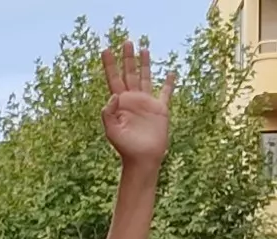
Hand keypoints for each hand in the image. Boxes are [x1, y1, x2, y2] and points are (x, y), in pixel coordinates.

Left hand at [99, 38, 173, 169]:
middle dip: (128, 58)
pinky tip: (170, 73)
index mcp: (120, 102)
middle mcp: (133, 99)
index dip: (110, 65)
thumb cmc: (125, 147)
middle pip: (129, 73)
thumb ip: (109, 113)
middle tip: (127, 41)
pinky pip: (165, 93)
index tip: (106, 50)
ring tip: (144, 48)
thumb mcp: (112, 131)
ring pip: (145, 78)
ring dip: (145, 64)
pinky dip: (169, 83)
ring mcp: (146, 103)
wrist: (143, 159)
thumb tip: (114, 94)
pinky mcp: (160, 109)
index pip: (113, 79)